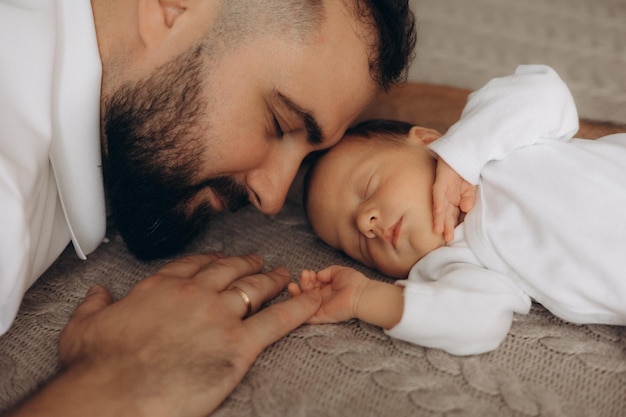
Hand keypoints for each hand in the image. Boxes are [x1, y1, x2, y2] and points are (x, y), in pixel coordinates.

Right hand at [9, 253, 320, 416]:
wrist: (113, 394)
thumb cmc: (97, 367)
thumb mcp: (84, 326)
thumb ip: (95, 304)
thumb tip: (97, 292)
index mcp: (161, 287)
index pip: (195, 265)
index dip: (212, 261)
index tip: (221, 260)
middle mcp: (194, 294)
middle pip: (229, 271)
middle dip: (247, 265)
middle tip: (260, 262)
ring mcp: (219, 316)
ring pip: (255, 289)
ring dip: (273, 280)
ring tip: (286, 276)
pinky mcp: (238, 344)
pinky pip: (278, 320)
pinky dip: (299, 308)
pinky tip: (314, 301)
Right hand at [288, 266, 368, 323]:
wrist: (360, 294)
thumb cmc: (353, 282)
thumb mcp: (337, 271)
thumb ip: (326, 272)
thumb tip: (316, 275)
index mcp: (325, 289)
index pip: (311, 284)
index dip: (307, 278)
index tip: (308, 272)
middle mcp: (321, 298)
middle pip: (305, 292)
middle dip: (302, 283)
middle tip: (304, 275)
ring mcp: (319, 308)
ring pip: (302, 303)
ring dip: (296, 294)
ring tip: (294, 285)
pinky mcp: (319, 316)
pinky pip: (304, 315)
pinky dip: (298, 307)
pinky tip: (297, 295)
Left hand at [432, 158, 475, 241]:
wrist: (463, 152)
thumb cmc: (466, 170)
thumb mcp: (471, 188)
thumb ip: (469, 199)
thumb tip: (466, 209)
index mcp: (456, 199)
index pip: (456, 215)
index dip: (457, 225)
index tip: (458, 237)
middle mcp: (448, 196)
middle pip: (447, 213)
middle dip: (447, 226)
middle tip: (449, 239)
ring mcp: (443, 190)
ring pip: (441, 207)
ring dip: (440, 219)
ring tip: (440, 232)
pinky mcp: (440, 182)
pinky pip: (438, 195)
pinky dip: (439, 204)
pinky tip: (438, 214)